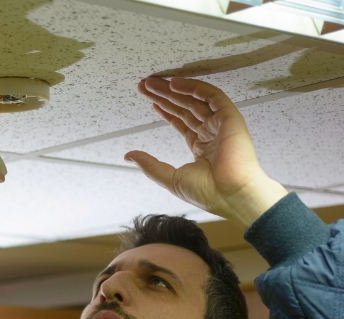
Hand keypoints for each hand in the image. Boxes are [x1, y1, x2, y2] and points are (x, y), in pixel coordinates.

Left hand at [125, 77, 286, 227]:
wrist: (230, 195)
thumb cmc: (208, 193)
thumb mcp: (170, 178)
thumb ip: (149, 165)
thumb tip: (129, 155)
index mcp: (201, 147)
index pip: (181, 121)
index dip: (165, 109)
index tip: (149, 100)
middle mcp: (211, 133)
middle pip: (184, 107)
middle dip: (164, 96)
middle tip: (145, 85)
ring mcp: (220, 124)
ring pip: (194, 99)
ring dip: (173, 89)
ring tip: (152, 82)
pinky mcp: (230, 117)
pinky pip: (212, 96)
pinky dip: (194, 88)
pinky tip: (175, 84)